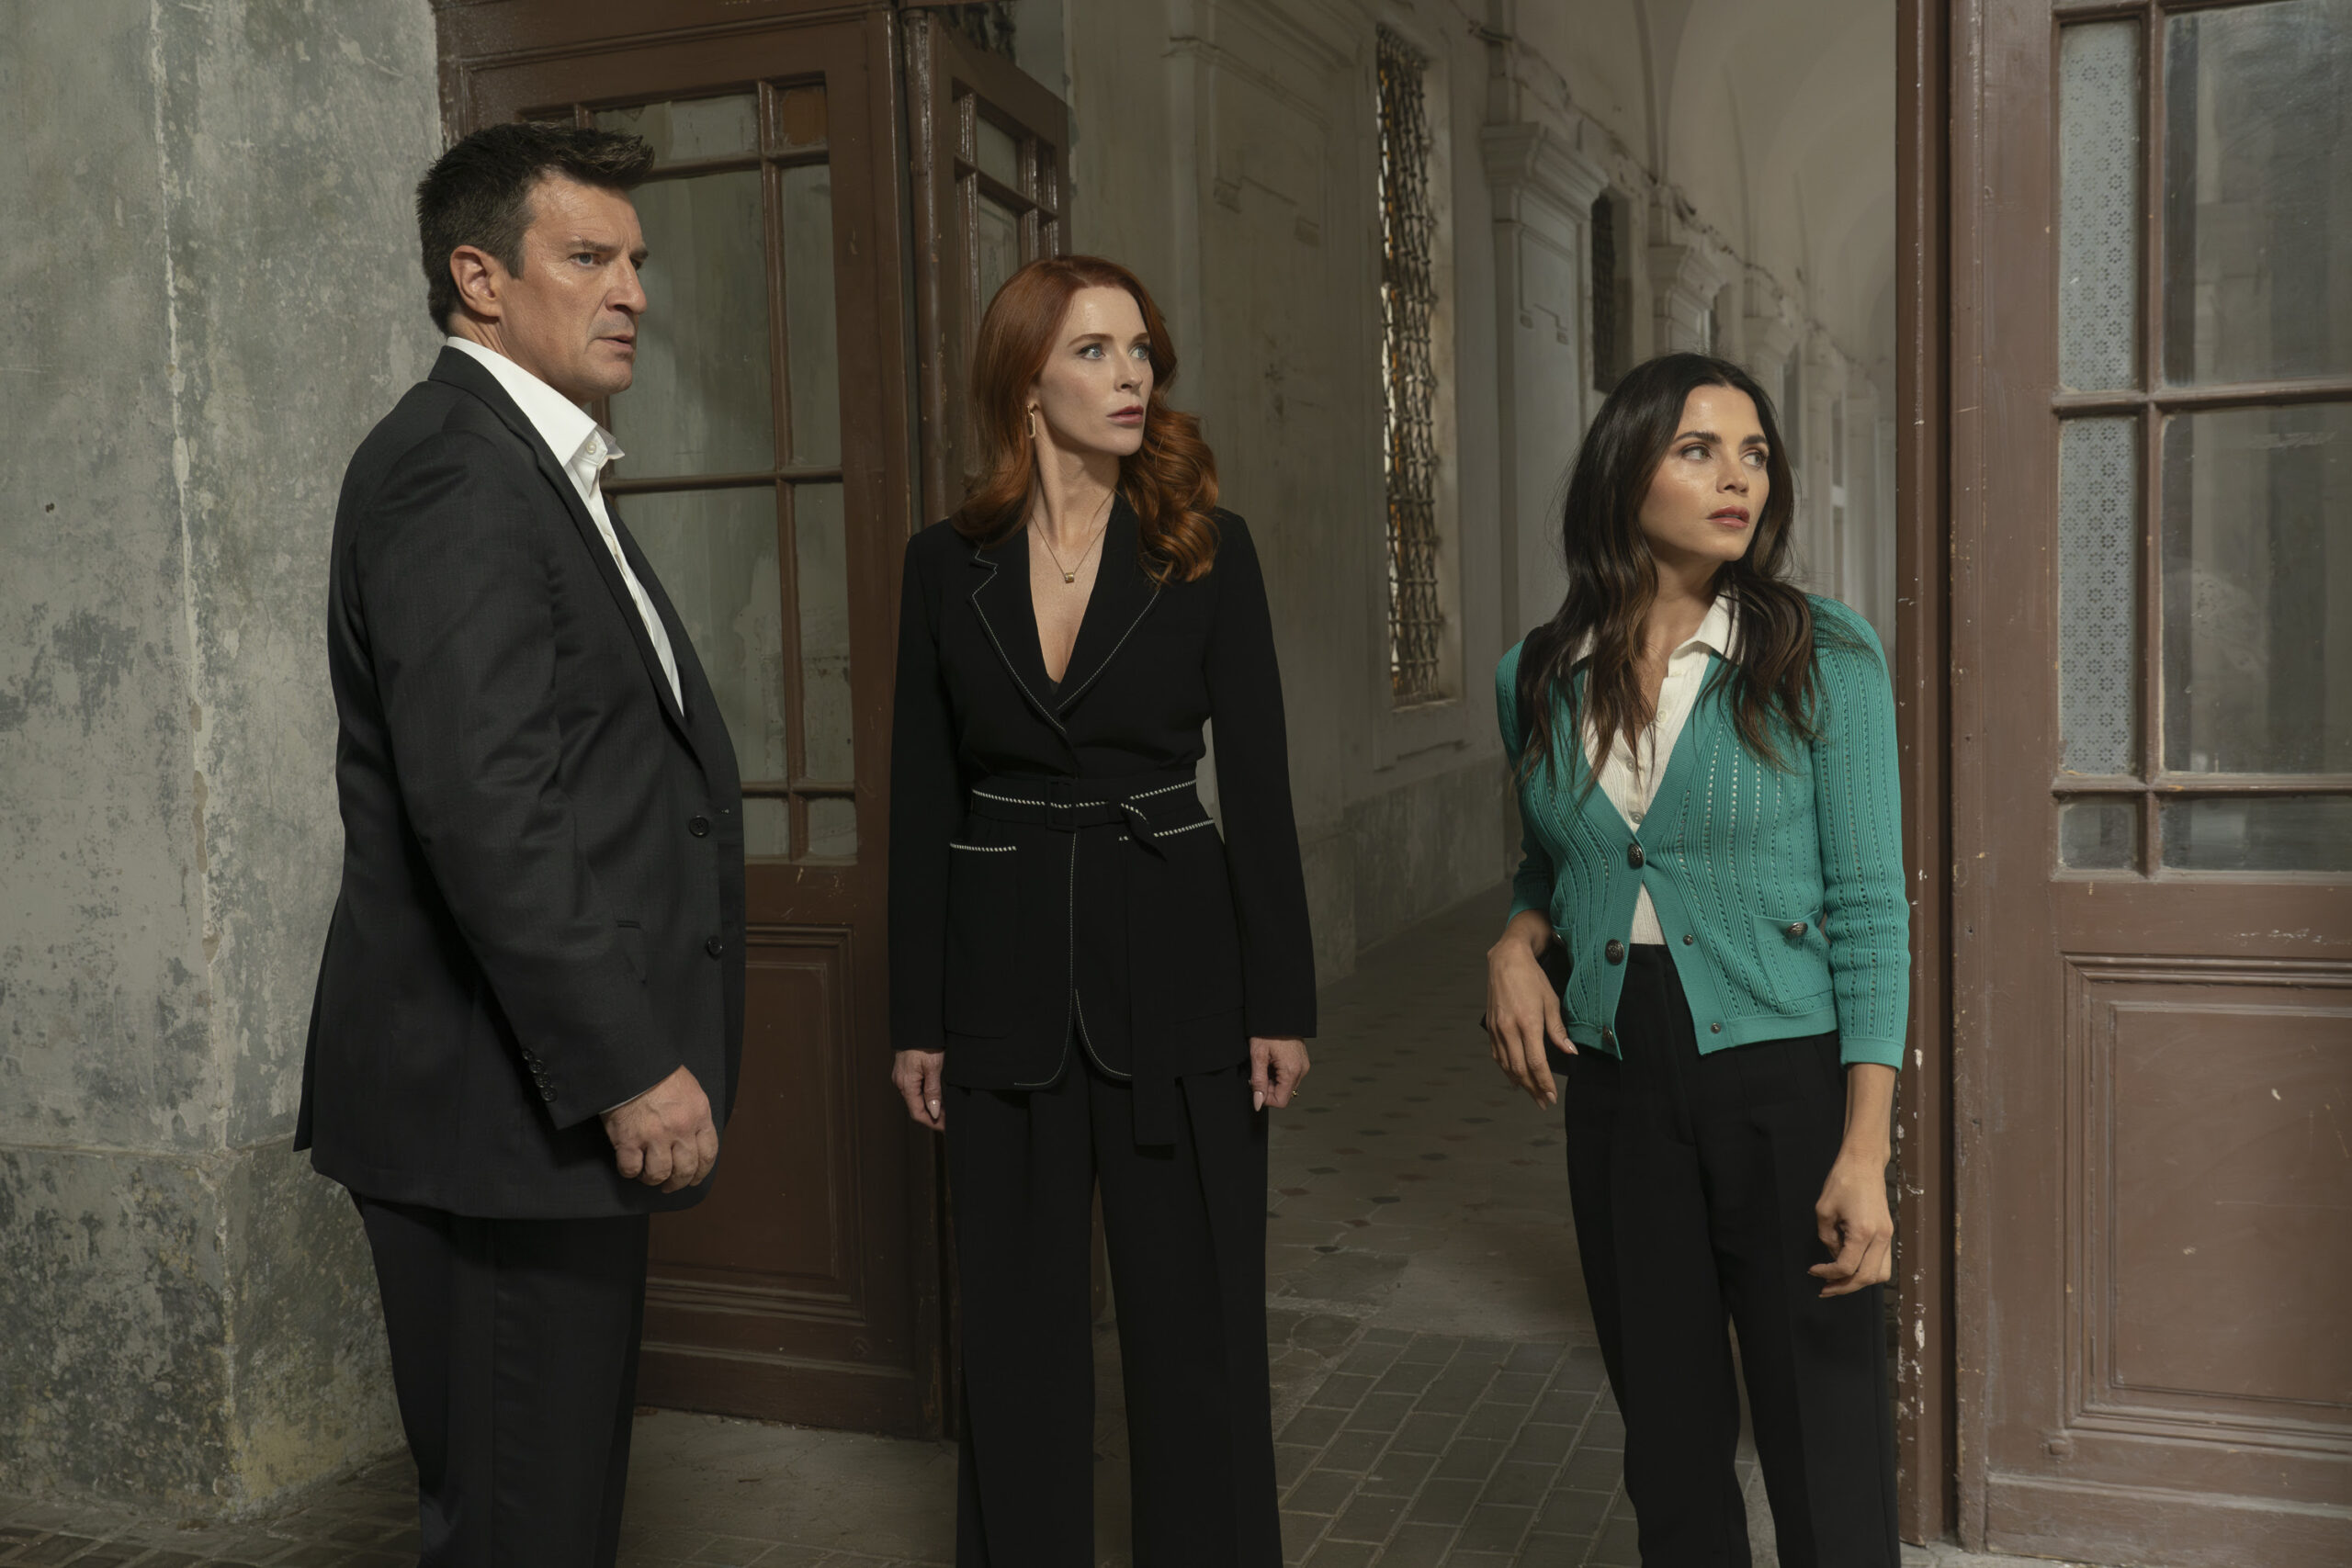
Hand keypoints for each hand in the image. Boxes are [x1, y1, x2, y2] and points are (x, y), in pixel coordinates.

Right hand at [601, 1064, 718, 1191]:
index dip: (701, 1171)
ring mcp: (654, 1136)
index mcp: (699, 1115)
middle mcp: (680, 1129)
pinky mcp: (628, 1139)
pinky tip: (630, 1164)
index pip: (708, 1154)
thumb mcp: (690, 1090)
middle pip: (685, 1170)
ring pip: (659, 1174)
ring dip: (653, 1178)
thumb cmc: (659, 1073)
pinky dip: (630, 1171)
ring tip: (647, 1174)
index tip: (693, 1178)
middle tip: (669, 1185)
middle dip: (678, 1182)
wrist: (631, 1062)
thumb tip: (694, 1139)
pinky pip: (631, 1168)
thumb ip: (695, 1115)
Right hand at [893, 1049, 945, 1131]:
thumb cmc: (925, 1043)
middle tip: (949, 1121)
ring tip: (945, 1111)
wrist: (917, 1024)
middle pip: (916, 1108)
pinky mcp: (905, 1071)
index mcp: (906, 1084)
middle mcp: (901, 1082)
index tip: (946, 1127)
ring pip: (915, 1099)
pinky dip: (925, 1097)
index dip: (932, 1123)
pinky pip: (914, 1090)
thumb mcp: (933, 1067)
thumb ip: (933, 1091)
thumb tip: (933, 1112)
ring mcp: (902, 1077)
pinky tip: (936, 1097)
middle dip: (932, 1117)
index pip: (918, 1113)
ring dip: (929, 1107)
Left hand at [1249, 1036, 1309, 1110]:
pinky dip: (1279, 1074)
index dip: (1265, 1097)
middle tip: (1259, 1070)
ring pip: (1286, 1086)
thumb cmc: (1267, 1031)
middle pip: (1284, 1094)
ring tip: (1266, 1063)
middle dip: (1269, 1087)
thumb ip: (1258, 1082)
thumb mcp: (1258, 1056)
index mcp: (1292, 1071)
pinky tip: (1273, 1060)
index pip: (1280, 1101)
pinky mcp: (1302, 1062)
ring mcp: (1303, 1066)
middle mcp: (1301, 1071)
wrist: (1279, 1013)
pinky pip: (1290, 1076)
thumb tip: (1258, 1103)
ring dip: (1273, 1080)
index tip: (1256, 1083)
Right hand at [1485, 912, 1567, 1106]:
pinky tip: (1513, 1078)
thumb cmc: (1532, 978)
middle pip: (1520, 1069)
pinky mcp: (1491, 1027)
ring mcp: (1497, 1029)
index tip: (1552, 1096)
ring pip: (1507, 1065)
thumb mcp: (1551, 1001)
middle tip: (1543, 1102)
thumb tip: (1570, 1052)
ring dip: (1520, 1083)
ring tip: (1531, 1095)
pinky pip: (1497, 1055)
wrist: (1506, 961)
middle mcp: (1509, 1029)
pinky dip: (1505, 1070)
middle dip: (1533, 1088)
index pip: (1536, 1062)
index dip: (1544, 1083)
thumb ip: (1558, 1030)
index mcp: (1527, 1023)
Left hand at [1809, 1151, 1894, 1296]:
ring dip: (1859, 1281)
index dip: (1827, 1273)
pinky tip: (1849, 1266)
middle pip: (1867, 1278)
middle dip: (1844, 1286)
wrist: (1863, 1163)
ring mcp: (1887, 1236)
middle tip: (1825, 1288)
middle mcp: (1881, 1237)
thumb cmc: (1842, 1181)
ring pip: (1880, 1274)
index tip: (1813, 1271)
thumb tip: (1833, 1256)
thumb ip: (1827, 1238)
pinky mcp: (1887, 1232)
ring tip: (1838, 1281)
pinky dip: (1867, 1269)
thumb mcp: (1824, 1211)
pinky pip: (1882, 1261)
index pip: (1847, 1267)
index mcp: (1864, 1232)